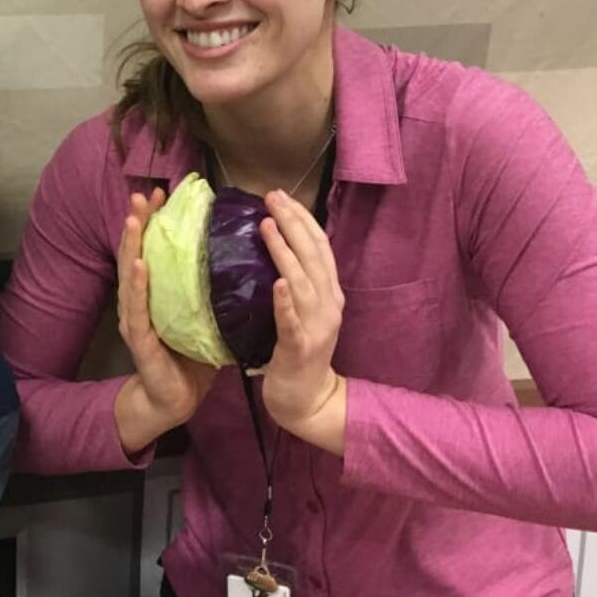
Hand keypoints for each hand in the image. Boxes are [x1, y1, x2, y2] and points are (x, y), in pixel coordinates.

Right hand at [114, 189, 218, 452]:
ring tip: (135, 218)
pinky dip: (137, 285)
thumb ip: (213, 292)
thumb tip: (243, 260)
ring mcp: (136, 318)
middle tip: (144, 194)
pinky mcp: (139, 339)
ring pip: (130, 274)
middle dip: (139, 223)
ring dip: (132, 245)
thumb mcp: (206, 318)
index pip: (156, 251)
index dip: (158, 223)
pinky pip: (138, 308)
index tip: (165, 195)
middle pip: (136, 254)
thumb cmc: (191, 359)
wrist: (176, 400)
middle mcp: (140, 301)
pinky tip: (139, 264)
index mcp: (157, 295)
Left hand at [258, 190, 346, 448]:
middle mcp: (329, 304)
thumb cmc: (298, 352)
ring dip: (285, 252)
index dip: (302, 218)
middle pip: (313, 255)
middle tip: (271, 197)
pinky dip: (285, 301)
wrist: (308, 400)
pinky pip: (291, 321)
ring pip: (302, 281)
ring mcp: (317, 326)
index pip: (319, 247)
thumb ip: (296, 283)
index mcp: (329, 293)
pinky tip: (276, 282)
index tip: (281, 196)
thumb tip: (276, 246)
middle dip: (293, 223)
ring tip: (266, 226)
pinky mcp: (300, 348)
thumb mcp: (304, 311)